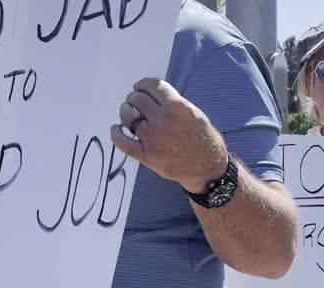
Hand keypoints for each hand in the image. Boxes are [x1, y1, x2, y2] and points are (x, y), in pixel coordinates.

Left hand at [110, 78, 228, 193]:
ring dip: (125, 112)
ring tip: (128, 113)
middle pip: (137, 99)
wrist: (207, 167)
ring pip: (128, 117)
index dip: (142, 84)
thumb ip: (174, 103)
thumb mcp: (194, 113)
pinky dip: (116, 133)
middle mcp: (162, 120)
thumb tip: (152, 95)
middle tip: (134, 102)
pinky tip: (116, 129)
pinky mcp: (146, 155)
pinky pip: (123, 142)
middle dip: (134, 98)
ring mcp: (152, 138)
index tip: (138, 87)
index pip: (152, 86)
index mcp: (176, 106)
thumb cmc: (203, 138)